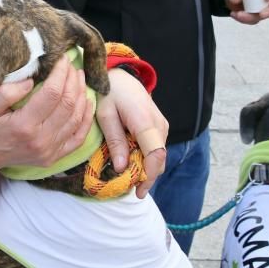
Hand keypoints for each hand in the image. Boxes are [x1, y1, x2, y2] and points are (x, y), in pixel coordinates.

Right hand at [0, 55, 93, 179]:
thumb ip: (6, 92)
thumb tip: (31, 80)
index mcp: (24, 125)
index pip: (52, 93)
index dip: (60, 73)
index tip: (62, 59)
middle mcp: (41, 139)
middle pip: (68, 104)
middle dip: (73, 80)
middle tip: (71, 65)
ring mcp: (50, 150)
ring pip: (77, 118)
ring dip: (81, 95)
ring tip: (79, 78)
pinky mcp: (54, 157)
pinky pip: (78, 138)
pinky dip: (87, 119)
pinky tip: (87, 103)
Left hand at [96, 68, 168, 198]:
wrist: (121, 76)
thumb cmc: (110, 94)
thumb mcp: (105, 116)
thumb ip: (115, 141)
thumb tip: (120, 168)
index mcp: (145, 122)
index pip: (155, 155)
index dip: (149, 176)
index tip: (138, 191)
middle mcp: (159, 126)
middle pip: (159, 160)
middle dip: (146, 177)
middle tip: (127, 188)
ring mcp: (162, 126)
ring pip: (158, 155)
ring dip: (145, 168)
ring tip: (126, 177)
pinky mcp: (160, 127)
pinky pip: (156, 148)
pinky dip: (146, 158)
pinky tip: (131, 162)